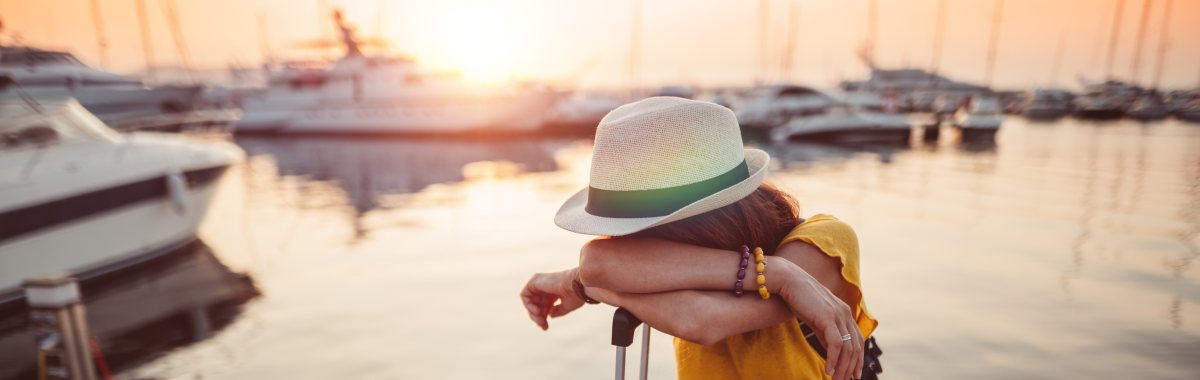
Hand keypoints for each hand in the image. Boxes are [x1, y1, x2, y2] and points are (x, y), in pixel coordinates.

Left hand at [520, 268, 584, 329]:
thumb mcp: (567, 306)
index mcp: (555, 291)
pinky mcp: (534, 281)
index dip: (543, 317)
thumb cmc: (575, 295)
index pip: (544, 305)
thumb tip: (550, 315)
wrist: (577, 286)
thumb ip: (557, 311)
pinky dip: (529, 306)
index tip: (545, 327)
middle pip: (537, 305)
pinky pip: (525, 295)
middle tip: (543, 326)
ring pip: (530, 302)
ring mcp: (539, 282)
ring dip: (533, 314)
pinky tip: (537, 312)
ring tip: (540, 321)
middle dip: (538, 317)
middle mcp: (546, 286)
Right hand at [777, 263, 863, 379]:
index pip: (858, 340)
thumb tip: (833, 351)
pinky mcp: (828, 317)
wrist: (788, 281)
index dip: (858, 359)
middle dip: (851, 367)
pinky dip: (833, 359)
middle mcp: (845, 313)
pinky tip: (827, 369)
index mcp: (844, 312)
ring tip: (835, 379)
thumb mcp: (816, 318)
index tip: (854, 375)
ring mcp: (838, 315)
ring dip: (842, 367)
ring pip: (847, 348)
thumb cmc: (799, 299)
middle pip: (855, 346)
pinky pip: (835, 344)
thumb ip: (826, 333)